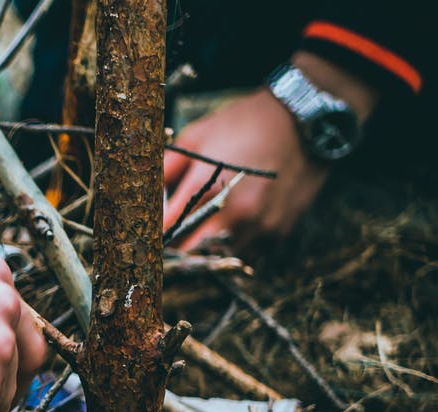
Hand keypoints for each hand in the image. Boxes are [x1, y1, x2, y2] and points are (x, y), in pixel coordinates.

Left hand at [163, 52, 378, 251]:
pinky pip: (246, 248)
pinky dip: (233, 241)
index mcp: (207, 186)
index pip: (168, 228)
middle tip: (169, 238)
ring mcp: (260, 224)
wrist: (303, 120)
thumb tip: (146, 196)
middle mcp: (235, 212)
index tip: (145, 236)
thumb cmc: (243, 124)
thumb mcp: (196, 137)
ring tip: (201, 228)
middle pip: (192, 251)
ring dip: (206, 247)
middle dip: (177, 247)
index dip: (153, 235)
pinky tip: (232, 221)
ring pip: (219, 255)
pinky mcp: (278, 231)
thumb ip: (166, 169)